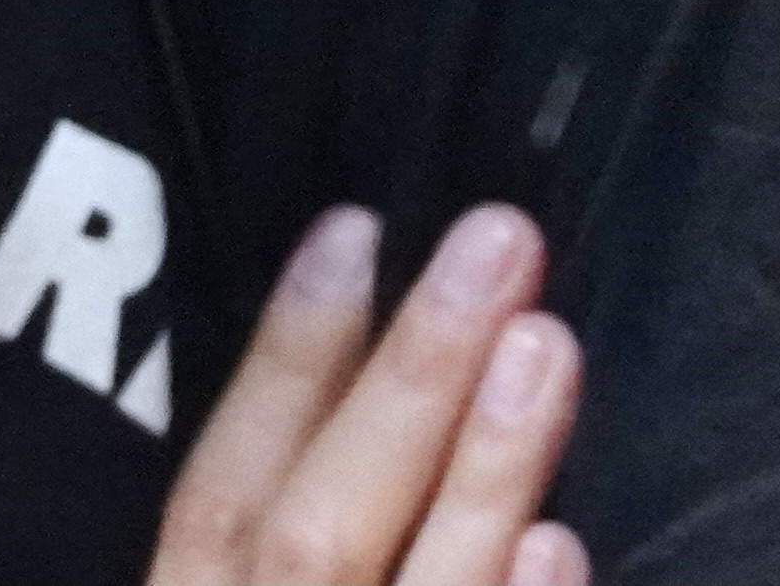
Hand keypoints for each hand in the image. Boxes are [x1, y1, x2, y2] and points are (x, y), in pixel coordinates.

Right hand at [147, 205, 587, 585]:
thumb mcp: (232, 585)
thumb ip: (269, 524)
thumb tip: (351, 373)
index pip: (218, 493)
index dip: (282, 362)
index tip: (352, 229)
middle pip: (319, 529)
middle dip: (409, 379)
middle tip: (497, 241)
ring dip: (485, 469)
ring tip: (547, 342)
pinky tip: (561, 542)